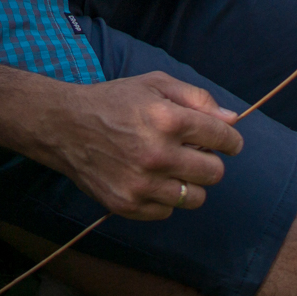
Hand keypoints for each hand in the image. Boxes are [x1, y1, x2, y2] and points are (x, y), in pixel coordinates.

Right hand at [37, 74, 243, 219]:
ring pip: (195, 197)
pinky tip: (152, 180)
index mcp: (168, 120)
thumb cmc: (115, 102)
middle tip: (194, 153)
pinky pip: (167, 211)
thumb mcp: (157, 84)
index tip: (229, 142)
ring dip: (191, 183)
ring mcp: (141, 184)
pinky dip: (165, 198)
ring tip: (174, 168)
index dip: (231, 140)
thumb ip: (198, 99)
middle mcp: (157, 155)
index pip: (222, 138)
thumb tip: (232, 120)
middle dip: (210, 161)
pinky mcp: (126, 204)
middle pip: (214, 172)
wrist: (64, 126)